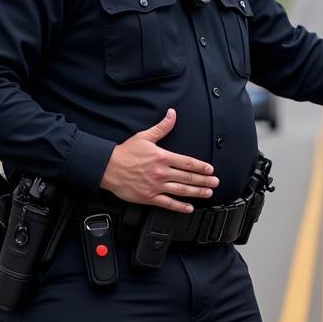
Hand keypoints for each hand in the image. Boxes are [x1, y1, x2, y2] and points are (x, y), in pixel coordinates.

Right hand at [100, 108, 218, 213]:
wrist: (107, 167)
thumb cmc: (125, 152)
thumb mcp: (144, 136)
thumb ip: (162, 127)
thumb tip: (172, 114)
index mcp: (162, 157)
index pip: (187, 162)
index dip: (201, 167)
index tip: (210, 170)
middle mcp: (161, 172)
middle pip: (188, 177)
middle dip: (204, 180)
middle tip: (215, 183)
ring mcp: (155, 186)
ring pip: (181, 190)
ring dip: (196, 192)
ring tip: (207, 193)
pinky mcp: (148, 197)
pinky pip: (167, 203)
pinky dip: (179, 206)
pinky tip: (189, 208)